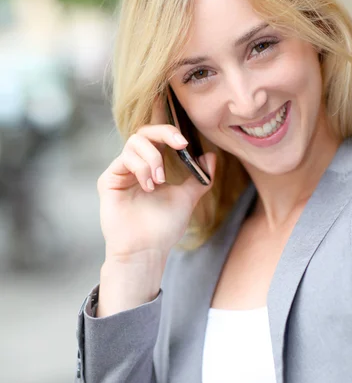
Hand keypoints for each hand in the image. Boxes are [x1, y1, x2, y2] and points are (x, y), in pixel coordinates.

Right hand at [97, 100, 216, 262]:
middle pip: (144, 132)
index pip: (157, 138)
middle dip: (164, 133)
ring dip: (153, 158)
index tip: (185, 143)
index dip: (170, 132)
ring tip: (160, 181)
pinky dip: (141, 168)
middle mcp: (134, 167)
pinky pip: (124, 159)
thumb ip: (199, 178)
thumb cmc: (163, 228)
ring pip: (134, 142)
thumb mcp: (187, 198)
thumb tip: (211, 156)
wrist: (146, 250)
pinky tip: (149, 187)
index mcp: (151, 167)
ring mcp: (120, 173)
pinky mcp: (108, 180)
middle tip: (181, 145)